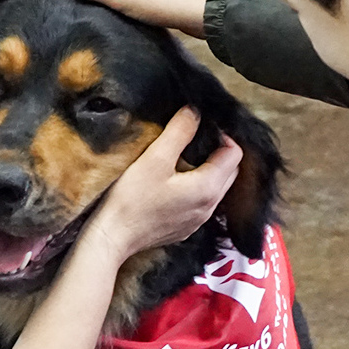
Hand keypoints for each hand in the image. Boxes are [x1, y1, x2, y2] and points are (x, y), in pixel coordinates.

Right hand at [79, 107, 240, 263]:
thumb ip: (179, 132)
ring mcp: (199, 220)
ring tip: (187, 156)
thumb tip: (195, 111)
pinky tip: (177, 181)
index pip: (234, 154)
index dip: (223, 135)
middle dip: (220, 151)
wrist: (113, 237)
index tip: (204, 126)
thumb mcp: (155, 158)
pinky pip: (203, 202)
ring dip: (210, 169)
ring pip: (217, 188)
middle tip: (197, 137)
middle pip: (230, 172)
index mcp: (208, 187)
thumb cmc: (131, 199)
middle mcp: (210, 206)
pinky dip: (199, 187)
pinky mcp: (186, 228)